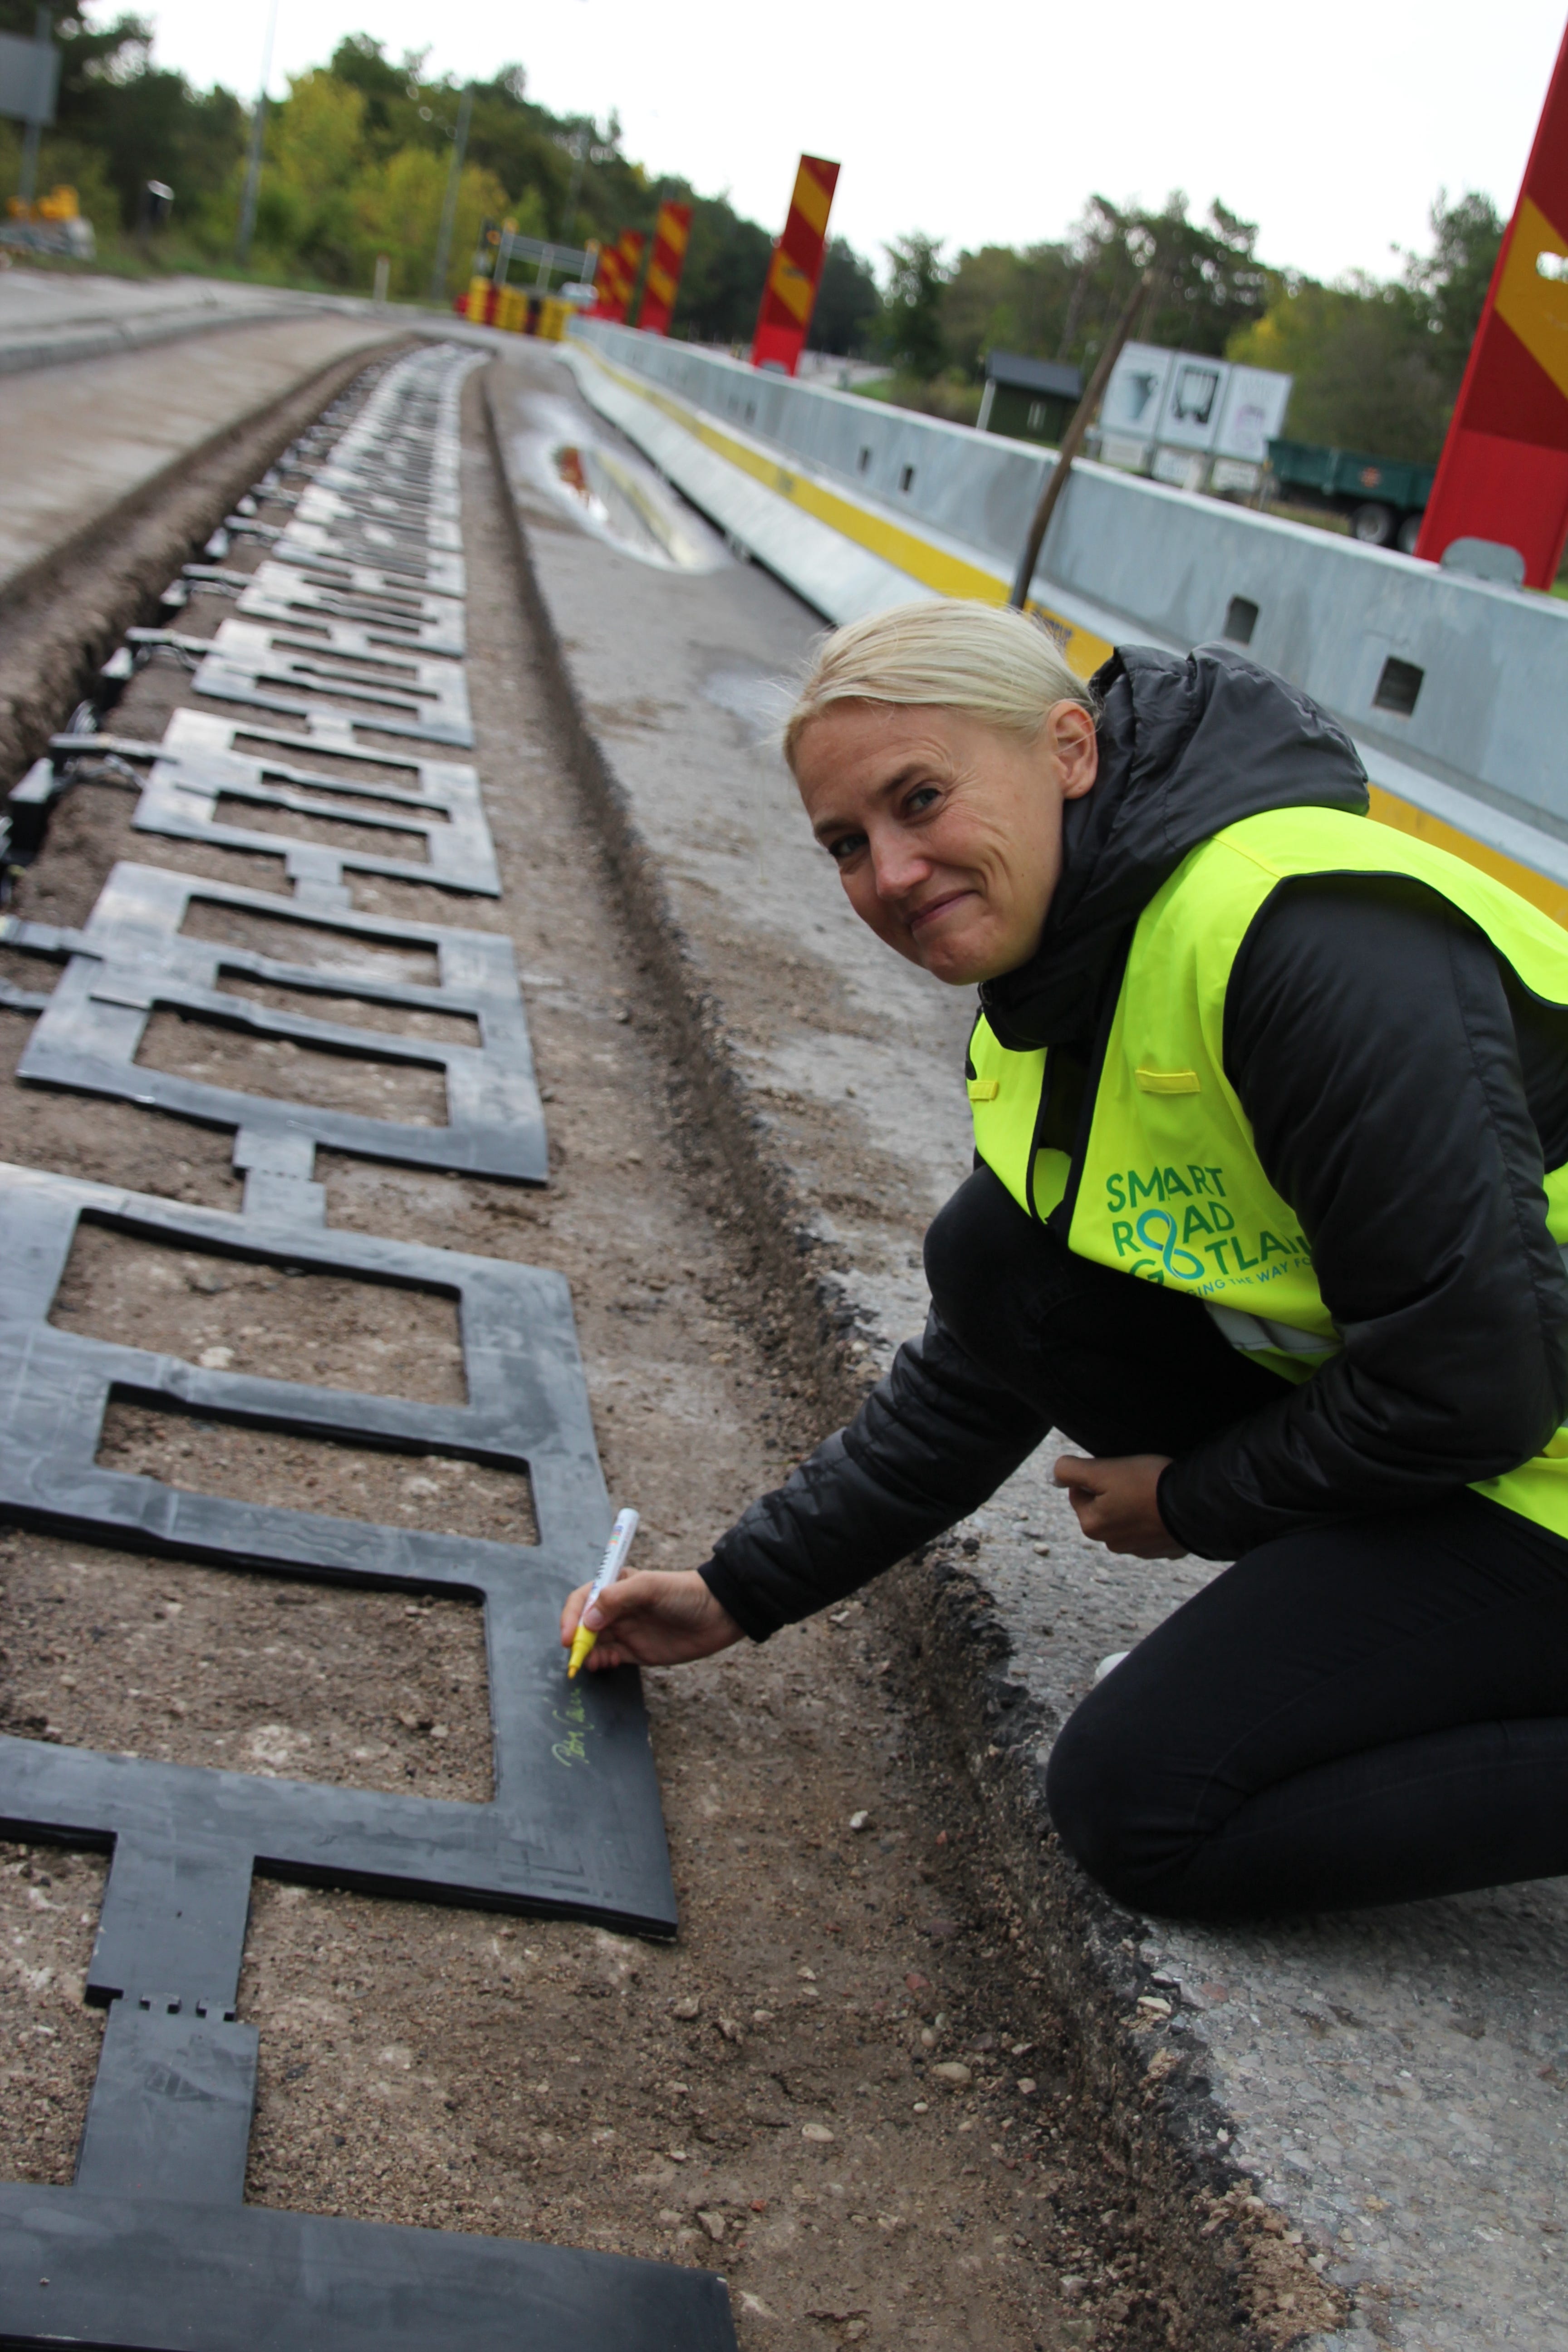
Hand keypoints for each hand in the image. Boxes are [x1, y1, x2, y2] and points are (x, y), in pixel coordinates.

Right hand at [559, 1568, 743, 1670]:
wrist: (719, 1614)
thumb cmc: (685, 1593)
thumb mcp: (650, 1587)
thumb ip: (617, 1598)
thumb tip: (588, 1620)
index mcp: (617, 1586)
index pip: (583, 1599)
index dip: (571, 1616)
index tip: (569, 1636)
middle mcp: (617, 1609)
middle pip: (584, 1625)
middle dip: (576, 1639)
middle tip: (575, 1654)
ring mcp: (626, 1631)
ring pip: (594, 1644)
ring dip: (586, 1653)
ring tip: (589, 1662)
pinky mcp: (637, 1652)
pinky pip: (609, 1658)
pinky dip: (600, 1663)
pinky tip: (602, 1664)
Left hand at [1052, 1453, 1186, 1558]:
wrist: (1196, 1506)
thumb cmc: (1148, 1484)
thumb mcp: (1103, 1470)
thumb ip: (1070, 1470)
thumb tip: (1053, 1474)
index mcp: (1092, 1525)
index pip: (1079, 1491)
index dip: (1096, 1474)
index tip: (1116, 1469)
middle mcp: (1112, 1544)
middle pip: (1103, 1506)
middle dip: (1114, 1491)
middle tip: (1136, 1478)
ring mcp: (1140, 1549)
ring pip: (1128, 1517)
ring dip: (1135, 1504)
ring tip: (1154, 1490)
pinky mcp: (1164, 1549)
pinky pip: (1153, 1527)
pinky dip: (1156, 1516)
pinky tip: (1166, 1505)